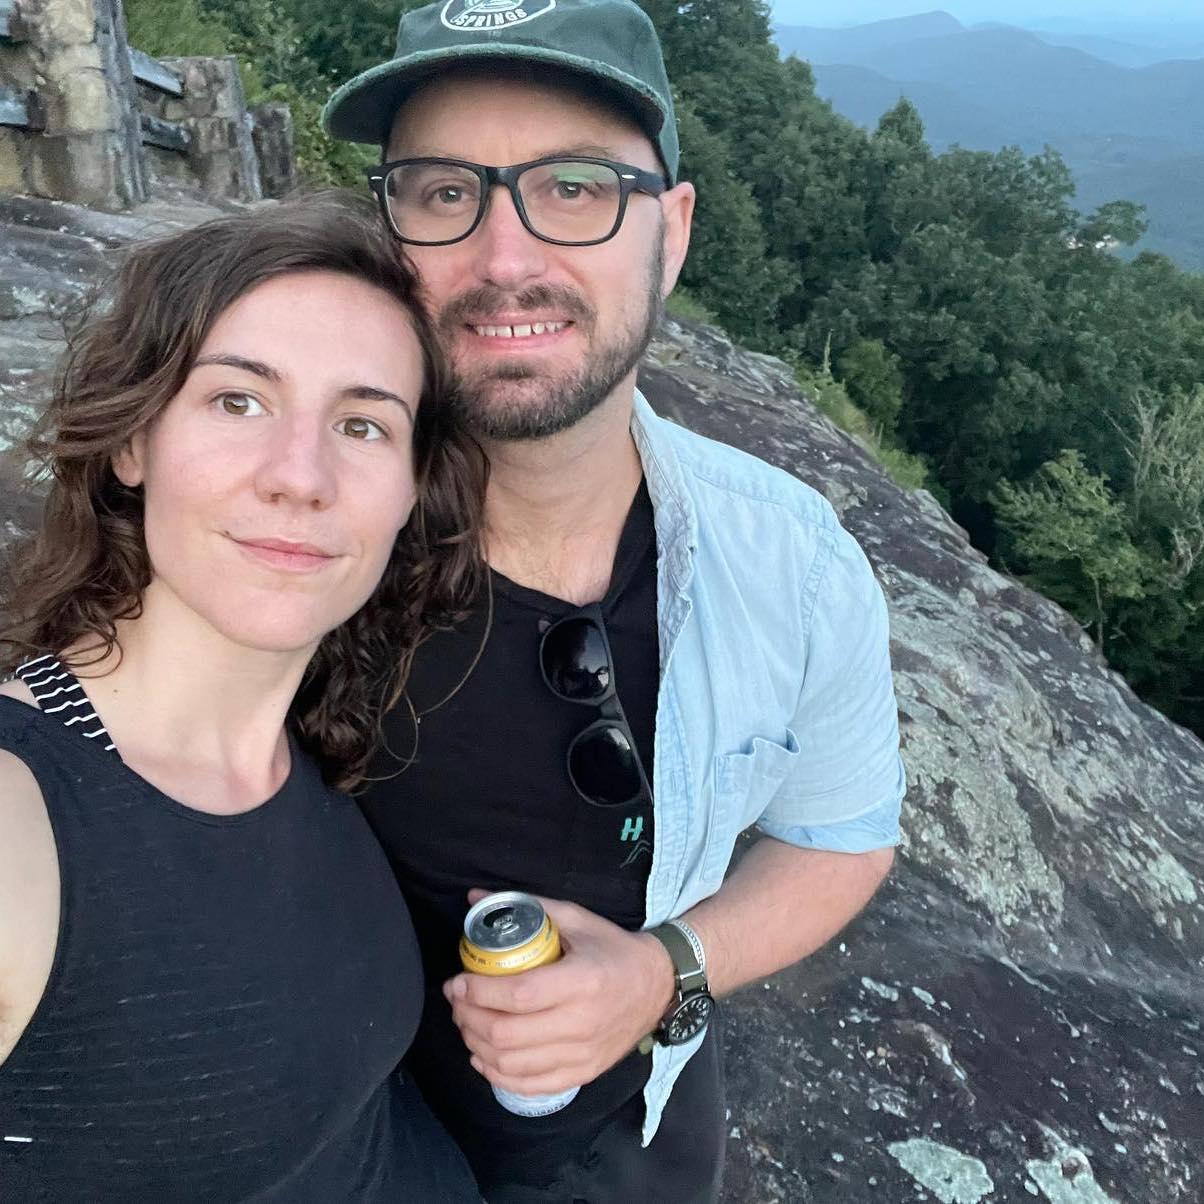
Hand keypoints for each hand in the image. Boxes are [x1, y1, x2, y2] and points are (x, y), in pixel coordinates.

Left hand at [444, 892, 676, 1096]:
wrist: (658, 985)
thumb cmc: (613, 949)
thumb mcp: (576, 919)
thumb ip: (528, 908)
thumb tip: (475, 898)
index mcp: (582, 980)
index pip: (518, 995)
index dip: (478, 992)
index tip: (457, 982)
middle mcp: (582, 1022)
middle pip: (507, 1034)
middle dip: (469, 1018)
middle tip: (457, 1001)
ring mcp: (583, 1054)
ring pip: (512, 1063)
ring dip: (477, 1045)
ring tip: (466, 1023)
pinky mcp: (583, 1073)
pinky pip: (530, 1086)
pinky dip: (498, 1075)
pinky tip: (483, 1056)